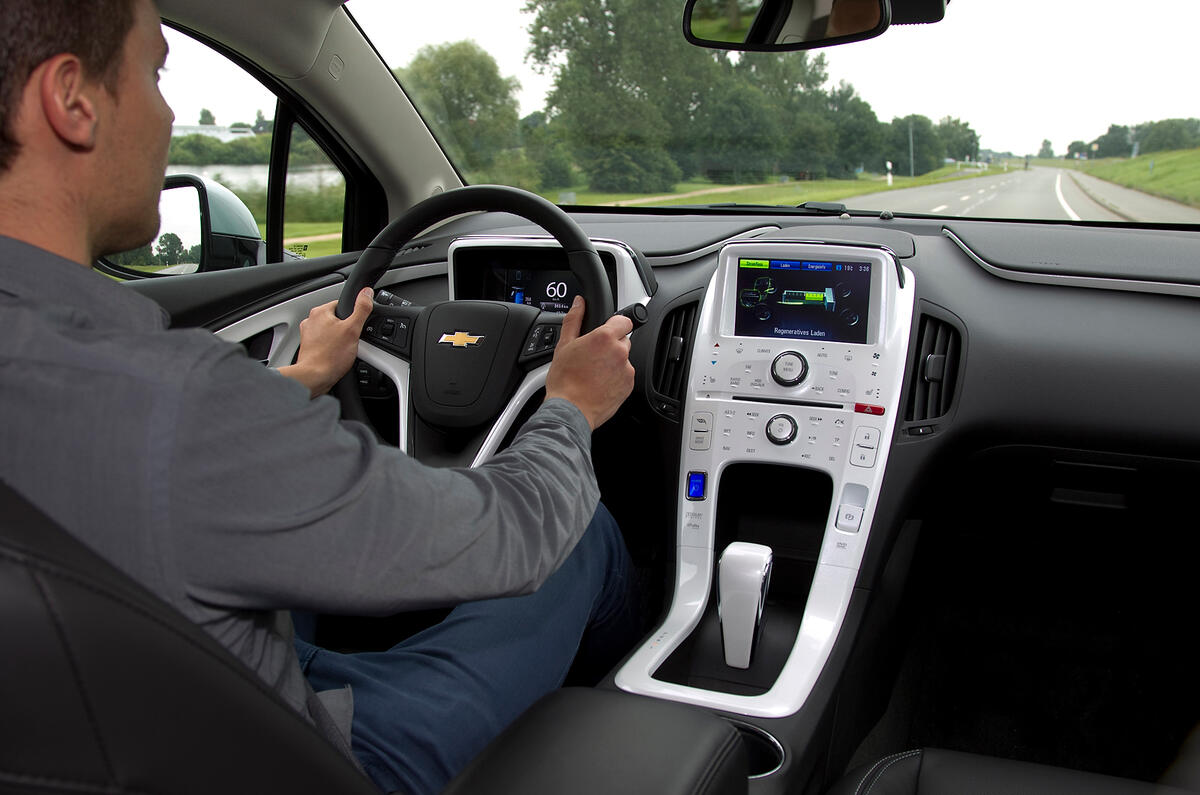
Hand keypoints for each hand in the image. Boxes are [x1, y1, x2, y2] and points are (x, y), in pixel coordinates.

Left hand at [278, 288, 372, 396]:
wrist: (315, 377)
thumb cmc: (330, 356)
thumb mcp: (353, 329)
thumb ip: (362, 309)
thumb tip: (366, 293)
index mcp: (320, 312)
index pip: (342, 305)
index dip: (353, 315)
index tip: (355, 326)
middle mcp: (310, 321)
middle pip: (337, 319)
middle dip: (345, 329)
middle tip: (350, 341)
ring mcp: (308, 335)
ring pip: (330, 332)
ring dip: (338, 339)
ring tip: (342, 350)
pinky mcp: (309, 347)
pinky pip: (325, 343)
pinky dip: (331, 349)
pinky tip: (336, 356)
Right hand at [544, 296, 634, 429]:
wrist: (570, 410)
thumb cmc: (565, 380)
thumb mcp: (564, 345)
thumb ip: (574, 319)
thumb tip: (579, 303)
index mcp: (604, 337)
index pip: (624, 320)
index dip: (615, 324)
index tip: (607, 330)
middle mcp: (619, 352)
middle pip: (623, 340)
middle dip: (611, 345)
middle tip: (594, 356)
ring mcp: (626, 369)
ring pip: (624, 359)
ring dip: (614, 362)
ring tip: (595, 372)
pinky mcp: (629, 385)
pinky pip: (625, 375)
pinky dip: (616, 378)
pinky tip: (600, 383)